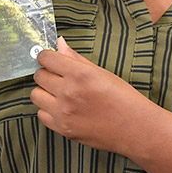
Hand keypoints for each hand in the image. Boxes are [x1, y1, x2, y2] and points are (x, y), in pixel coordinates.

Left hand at [32, 37, 171, 172]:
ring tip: (59, 94)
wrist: (135, 129)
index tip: (50, 59)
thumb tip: (59, 43)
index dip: (46, 57)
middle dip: (46, 74)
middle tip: (58, 77)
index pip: (46, 58)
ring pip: (36, 95)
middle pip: (39, 76)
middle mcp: (69, 93)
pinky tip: (62, 108)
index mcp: (80, 75)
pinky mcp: (63, 129)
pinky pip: (41, 115)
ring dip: (44, 92)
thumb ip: (76, 59)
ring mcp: (64, 112)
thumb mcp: (102, 73)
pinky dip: (48, 110)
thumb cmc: (123, 98)